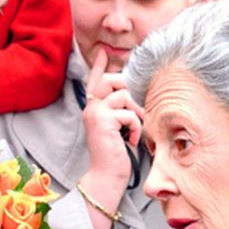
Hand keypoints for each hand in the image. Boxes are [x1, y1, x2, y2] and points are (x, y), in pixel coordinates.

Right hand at [82, 48, 144, 183]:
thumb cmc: (117, 155)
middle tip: (137, 110)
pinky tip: (132, 140)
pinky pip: (129, 113)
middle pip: (111, 80)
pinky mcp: (102, 121)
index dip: (100, 66)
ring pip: (123, 94)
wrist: (108, 176)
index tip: (104, 52)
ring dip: (136, 112)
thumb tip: (135, 94)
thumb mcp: (120, 128)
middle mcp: (91, 108)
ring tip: (135, 128)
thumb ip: (122, 110)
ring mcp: (95, 113)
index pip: (95, 81)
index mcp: (94, 108)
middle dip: (129, 88)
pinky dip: (136, 127)